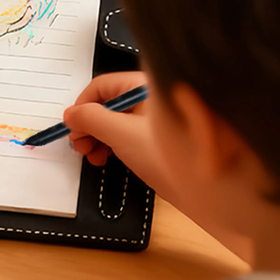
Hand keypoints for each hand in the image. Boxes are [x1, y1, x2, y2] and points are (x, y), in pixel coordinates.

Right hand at [64, 72, 172, 198]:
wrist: (208, 193)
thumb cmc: (172, 158)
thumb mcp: (122, 134)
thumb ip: (91, 119)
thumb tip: (71, 115)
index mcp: (145, 87)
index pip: (102, 86)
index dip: (83, 105)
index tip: (72, 125)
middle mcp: (149, 99)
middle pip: (106, 104)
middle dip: (88, 124)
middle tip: (79, 144)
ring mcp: (152, 120)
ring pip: (113, 121)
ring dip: (96, 137)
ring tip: (91, 155)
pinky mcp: (154, 140)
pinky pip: (124, 134)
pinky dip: (110, 145)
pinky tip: (105, 157)